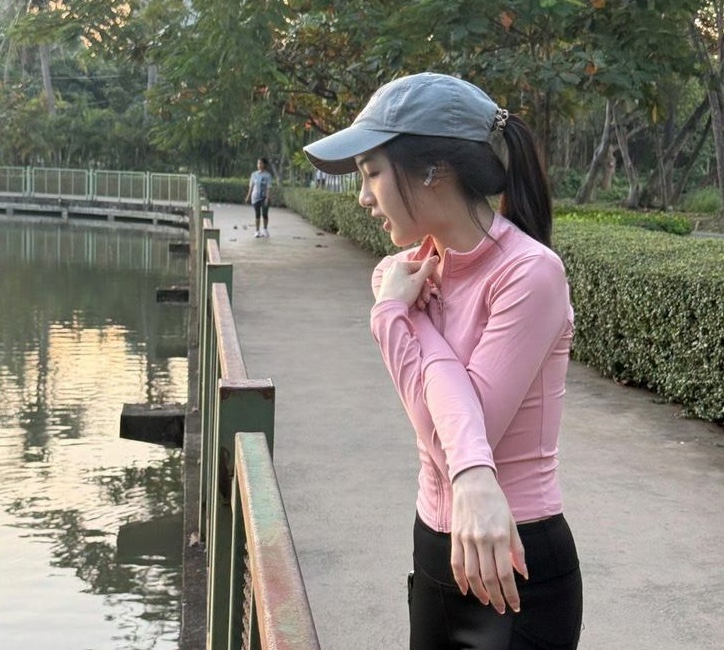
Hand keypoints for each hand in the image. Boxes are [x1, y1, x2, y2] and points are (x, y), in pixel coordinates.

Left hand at [376, 256, 439, 307]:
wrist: (388, 311)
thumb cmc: (403, 294)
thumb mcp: (418, 281)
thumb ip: (428, 268)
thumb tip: (436, 257)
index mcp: (400, 264)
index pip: (422, 266)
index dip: (432, 276)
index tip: (439, 286)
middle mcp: (393, 269)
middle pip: (416, 277)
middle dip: (424, 290)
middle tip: (427, 300)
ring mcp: (390, 278)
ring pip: (411, 284)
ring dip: (419, 295)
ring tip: (421, 305)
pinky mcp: (388, 288)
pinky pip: (404, 289)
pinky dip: (411, 296)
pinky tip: (415, 305)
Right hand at [450, 466, 527, 613]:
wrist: (472, 482)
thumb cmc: (496, 501)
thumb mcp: (511, 523)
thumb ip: (517, 550)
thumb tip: (523, 574)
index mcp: (500, 536)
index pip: (506, 573)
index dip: (511, 593)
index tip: (515, 605)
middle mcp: (482, 539)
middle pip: (489, 577)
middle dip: (496, 598)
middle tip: (501, 608)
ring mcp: (466, 538)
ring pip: (471, 574)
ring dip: (479, 592)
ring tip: (486, 601)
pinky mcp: (455, 537)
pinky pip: (456, 563)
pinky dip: (460, 579)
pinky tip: (467, 589)